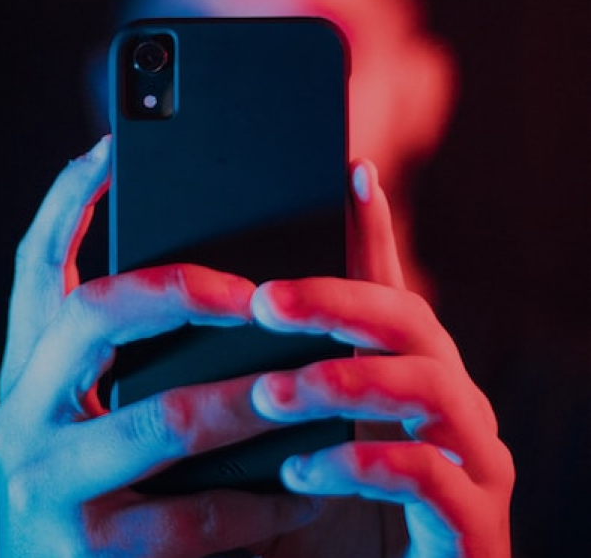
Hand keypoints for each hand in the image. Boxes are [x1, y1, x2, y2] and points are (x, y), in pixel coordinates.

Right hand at [0, 136, 322, 557]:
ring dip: (253, 398)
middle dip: (184, 288)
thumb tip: (238, 282)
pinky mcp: (84, 551)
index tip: (113, 146)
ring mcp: (45, 481)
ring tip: (315, 382)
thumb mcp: (104, 408)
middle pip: (95, 314)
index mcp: (31, 366)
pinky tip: (307, 489)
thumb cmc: (107, 485)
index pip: (36, 263)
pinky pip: (194, 515)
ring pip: (164, 416)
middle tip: (258, 294)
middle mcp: (22, 411)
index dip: (68, 199)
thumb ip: (147, 352)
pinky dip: (262, 498)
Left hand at [245, 160, 514, 557]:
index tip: (350, 173)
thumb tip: (220, 333)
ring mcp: (473, 463)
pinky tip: (300, 472)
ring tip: (270, 393)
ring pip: (429, 388)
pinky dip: (360, 466)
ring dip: (343, 381)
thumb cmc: (333, 521)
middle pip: (411, 323)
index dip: (375, 230)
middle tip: (266, 301)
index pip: (392, 290)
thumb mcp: (299, 446)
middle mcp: (453, 406)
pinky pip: (430, 478)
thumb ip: (277, 387)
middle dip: (339, 304)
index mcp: (410, 377)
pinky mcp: (476, 527)